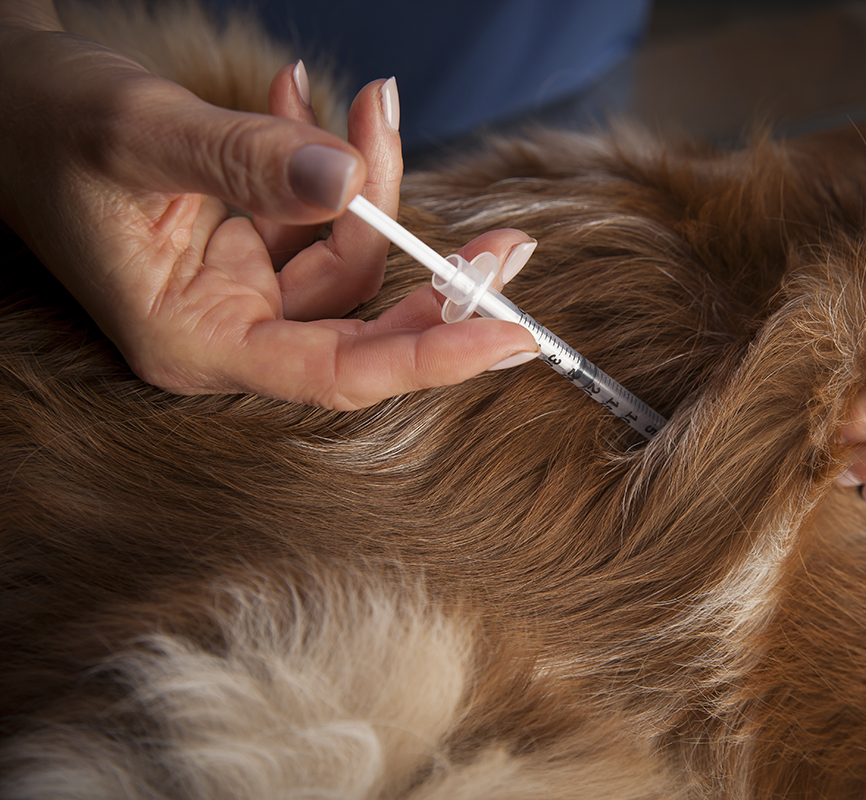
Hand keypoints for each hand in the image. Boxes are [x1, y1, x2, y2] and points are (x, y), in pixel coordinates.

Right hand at [0, 15, 536, 409]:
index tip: (511, 336)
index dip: (431, 357)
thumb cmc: (44, 123)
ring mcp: (239, 290)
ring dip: (374, 183)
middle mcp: (224, 328)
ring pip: (349, 257)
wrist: (3, 98)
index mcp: (193, 340)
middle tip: (507, 242)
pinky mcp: (247, 250)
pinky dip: (331, 165)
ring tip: (369, 101)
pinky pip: (318, 219)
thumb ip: (244, 161)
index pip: (339, 372)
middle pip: (363, 319)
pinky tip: (314, 102)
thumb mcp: (142, 133)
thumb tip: (346, 176)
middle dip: (437, 275)